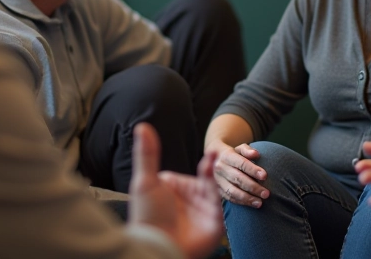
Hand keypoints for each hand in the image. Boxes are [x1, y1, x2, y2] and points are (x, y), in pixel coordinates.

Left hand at [129, 123, 223, 258]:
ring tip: (221, 160)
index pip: (195, 170)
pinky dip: (228, 193)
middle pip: (209, 178)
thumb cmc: (147, 215)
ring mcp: (203, 210)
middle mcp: (191, 198)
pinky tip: (226, 179)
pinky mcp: (215, 223)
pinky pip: (224, 205)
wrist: (156, 246)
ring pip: (217, 188)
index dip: (207, 162)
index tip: (215, 149)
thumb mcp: (145, 181)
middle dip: (216, 167)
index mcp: (176, 187)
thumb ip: (147, 153)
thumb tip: (142, 125)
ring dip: (220, 176)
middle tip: (220, 152)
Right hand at [206, 140, 269, 207]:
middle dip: (253, 187)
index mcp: (226, 156)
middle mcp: (220, 168)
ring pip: (232, 191)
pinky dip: (241, 202)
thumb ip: (247, 150)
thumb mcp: (239, 148)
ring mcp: (217, 180)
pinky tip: (252, 204)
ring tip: (260, 202)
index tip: (265, 176)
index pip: (241, 163)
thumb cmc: (233, 154)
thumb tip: (256, 154)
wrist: (214, 159)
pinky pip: (229, 198)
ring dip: (247, 198)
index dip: (253, 170)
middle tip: (266, 193)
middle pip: (238, 179)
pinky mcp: (217, 190)